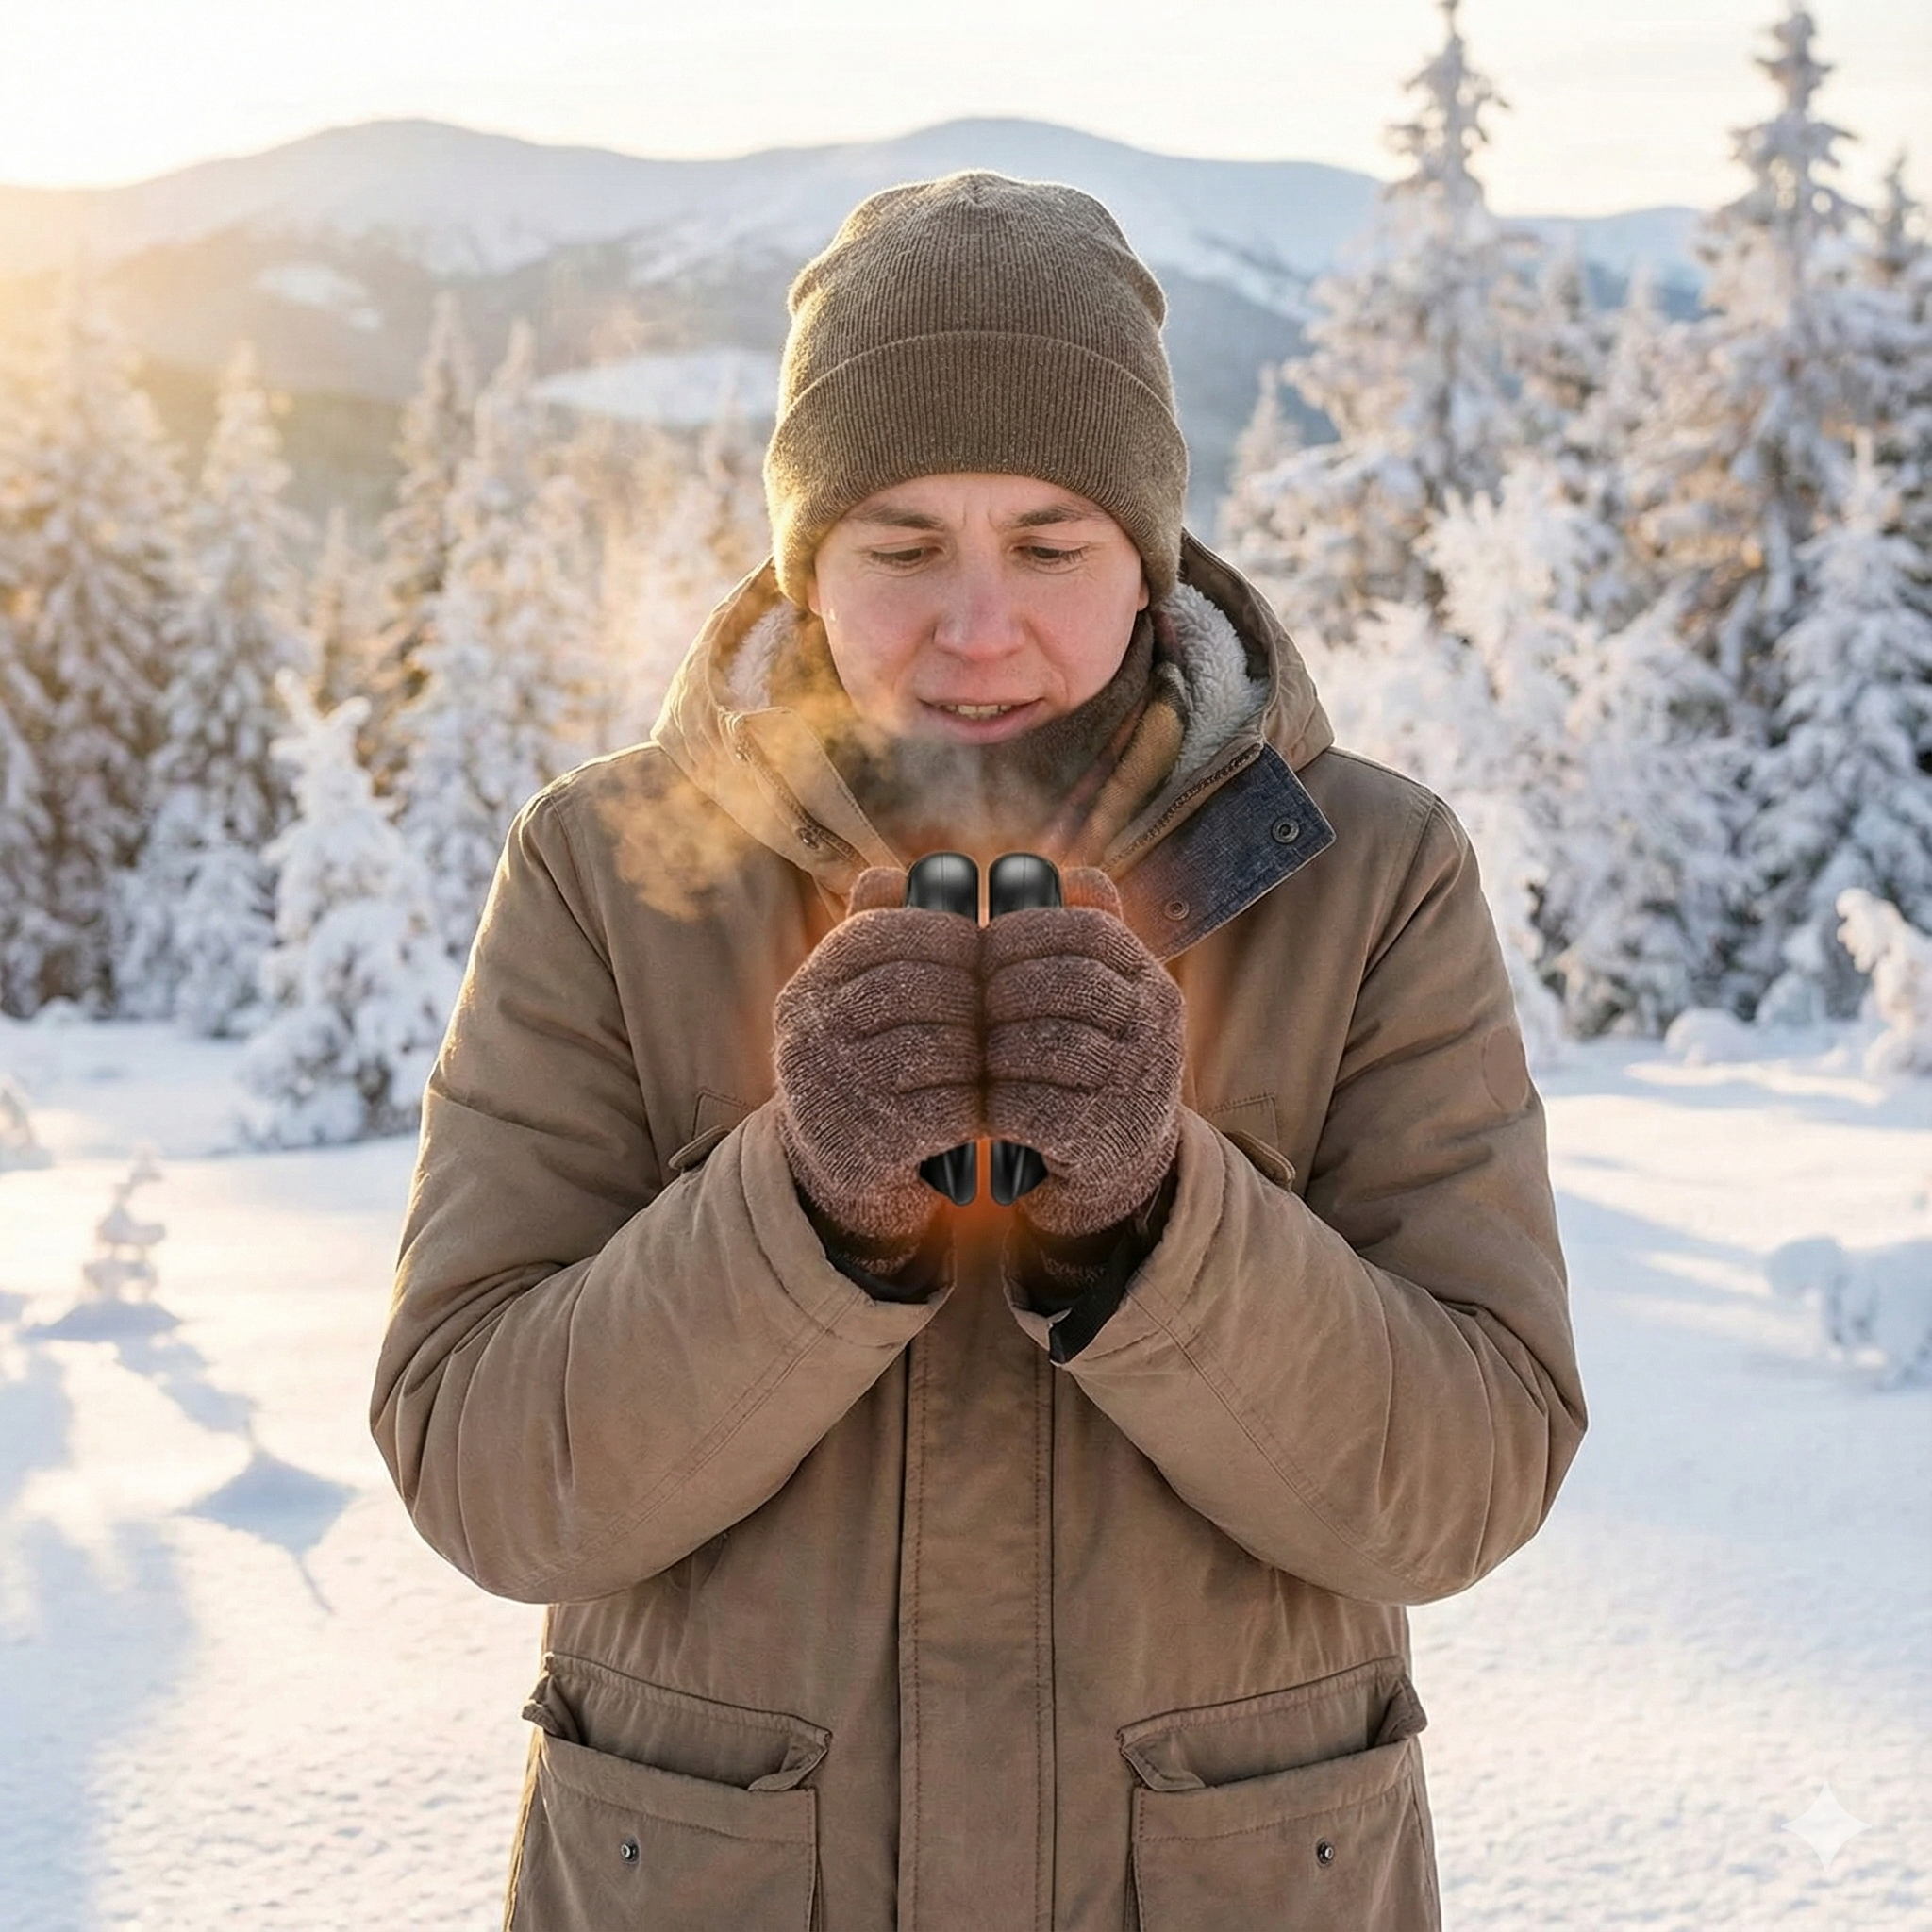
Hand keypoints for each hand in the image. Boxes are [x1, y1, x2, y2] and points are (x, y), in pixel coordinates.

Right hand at [773, 865, 982, 1265]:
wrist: (838, 1177)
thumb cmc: (864, 1071)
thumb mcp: (850, 1006)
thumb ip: (871, 939)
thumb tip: (892, 874)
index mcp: (809, 991)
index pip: (878, 933)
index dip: (941, 932)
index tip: (978, 944)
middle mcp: (810, 1036)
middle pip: (912, 986)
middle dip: (971, 990)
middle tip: (1007, 999)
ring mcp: (837, 1092)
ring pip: (936, 1046)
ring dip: (983, 1047)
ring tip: (1006, 1047)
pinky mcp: (871, 1145)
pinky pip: (947, 1107)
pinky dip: (982, 1100)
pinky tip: (998, 1097)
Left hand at [982, 866, 1183, 1239]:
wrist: (1119, 1167)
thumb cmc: (1090, 1066)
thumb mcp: (1103, 1001)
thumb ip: (1085, 937)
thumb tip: (1071, 875)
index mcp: (1150, 983)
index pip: (1088, 930)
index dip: (1024, 930)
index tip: (983, 944)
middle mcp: (1154, 1028)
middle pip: (1064, 984)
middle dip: (1001, 988)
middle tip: (965, 1002)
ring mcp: (1133, 1084)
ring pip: (1045, 1044)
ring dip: (992, 1047)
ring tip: (965, 1052)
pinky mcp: (1101, 1136)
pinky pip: (1031, 1106)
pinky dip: (994, 1102)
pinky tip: (977, 1101)